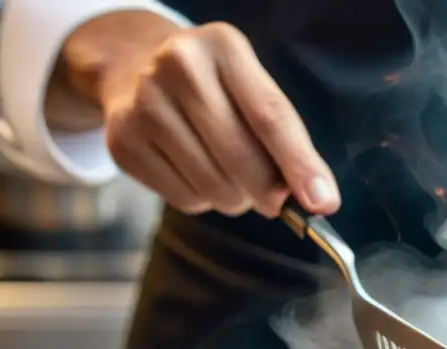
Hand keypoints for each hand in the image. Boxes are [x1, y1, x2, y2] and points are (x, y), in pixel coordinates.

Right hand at [58, 13, 339, 217]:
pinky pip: (185, 200)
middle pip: (241, 158)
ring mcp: (144, 104)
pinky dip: (202, 200)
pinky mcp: (123, 142)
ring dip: (235, 199)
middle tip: (274, 198)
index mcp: (223, 47)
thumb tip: (317, 199)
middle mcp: (178, 66)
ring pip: (214, 187)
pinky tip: (196, 173)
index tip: (323, 203)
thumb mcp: (251, 90)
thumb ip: (286, 140)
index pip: (271, 116)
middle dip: (268, 193)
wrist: (135, 70)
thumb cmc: (214, 90)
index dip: (299, 165)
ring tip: (230, 176)